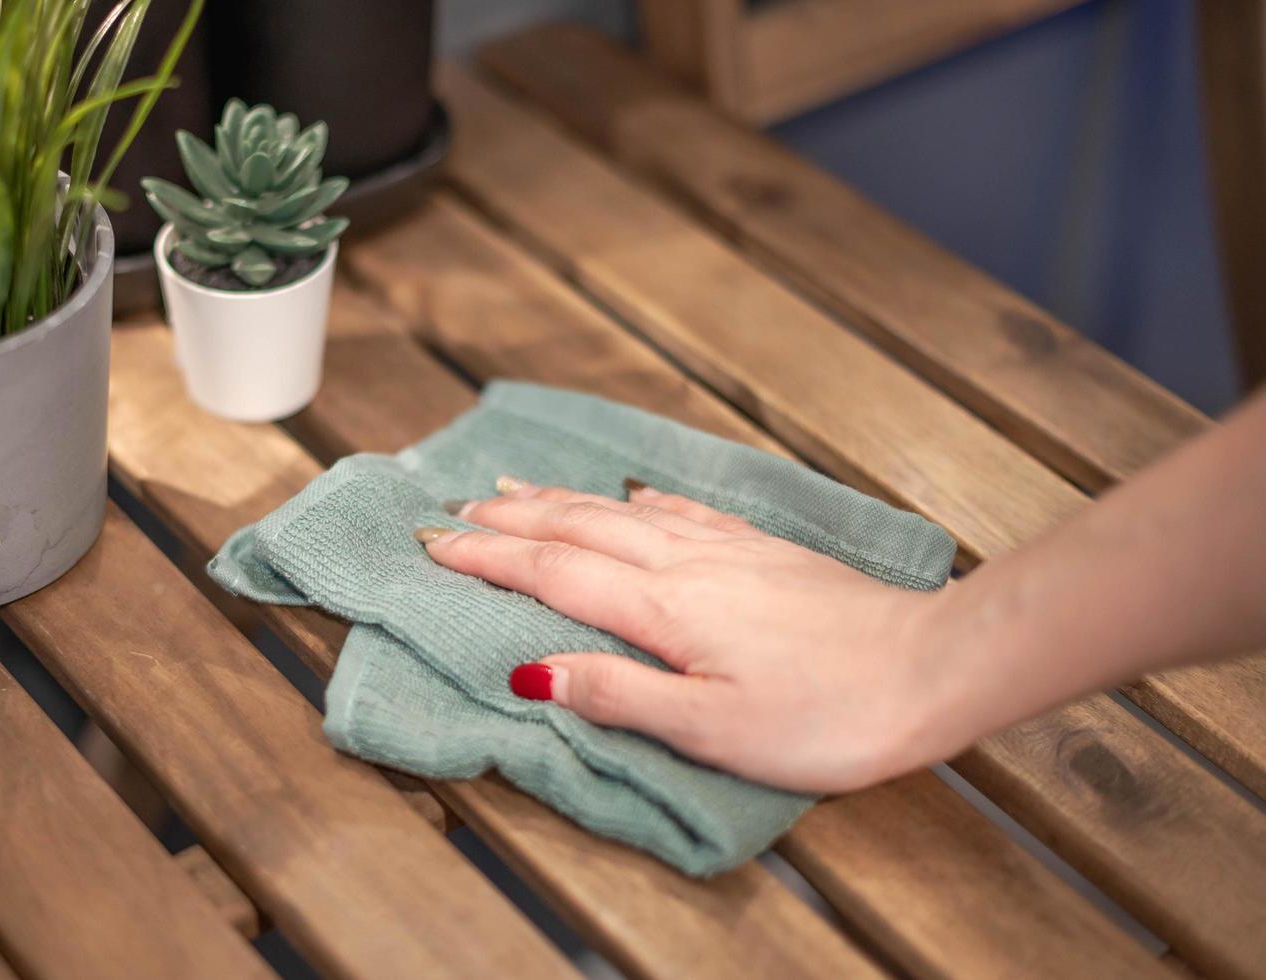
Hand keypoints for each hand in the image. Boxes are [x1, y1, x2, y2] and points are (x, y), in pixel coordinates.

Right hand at [417, 478, 962, 793]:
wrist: (933, 668)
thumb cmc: (826, 715)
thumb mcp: (714, 728)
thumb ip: (620, 696)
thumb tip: (530, 670)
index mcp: (663, 607)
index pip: (553, 572)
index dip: (488, 558)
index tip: (434, 545)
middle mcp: (686, 563)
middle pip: (579, 528)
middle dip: (509, 519)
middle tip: (452, 511)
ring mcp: (729, 551)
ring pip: (623, 512)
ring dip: (561, 500)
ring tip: (515, 488)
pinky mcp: (765, 553)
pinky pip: (684, 510)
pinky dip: (642, 499)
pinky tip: (634, 493)